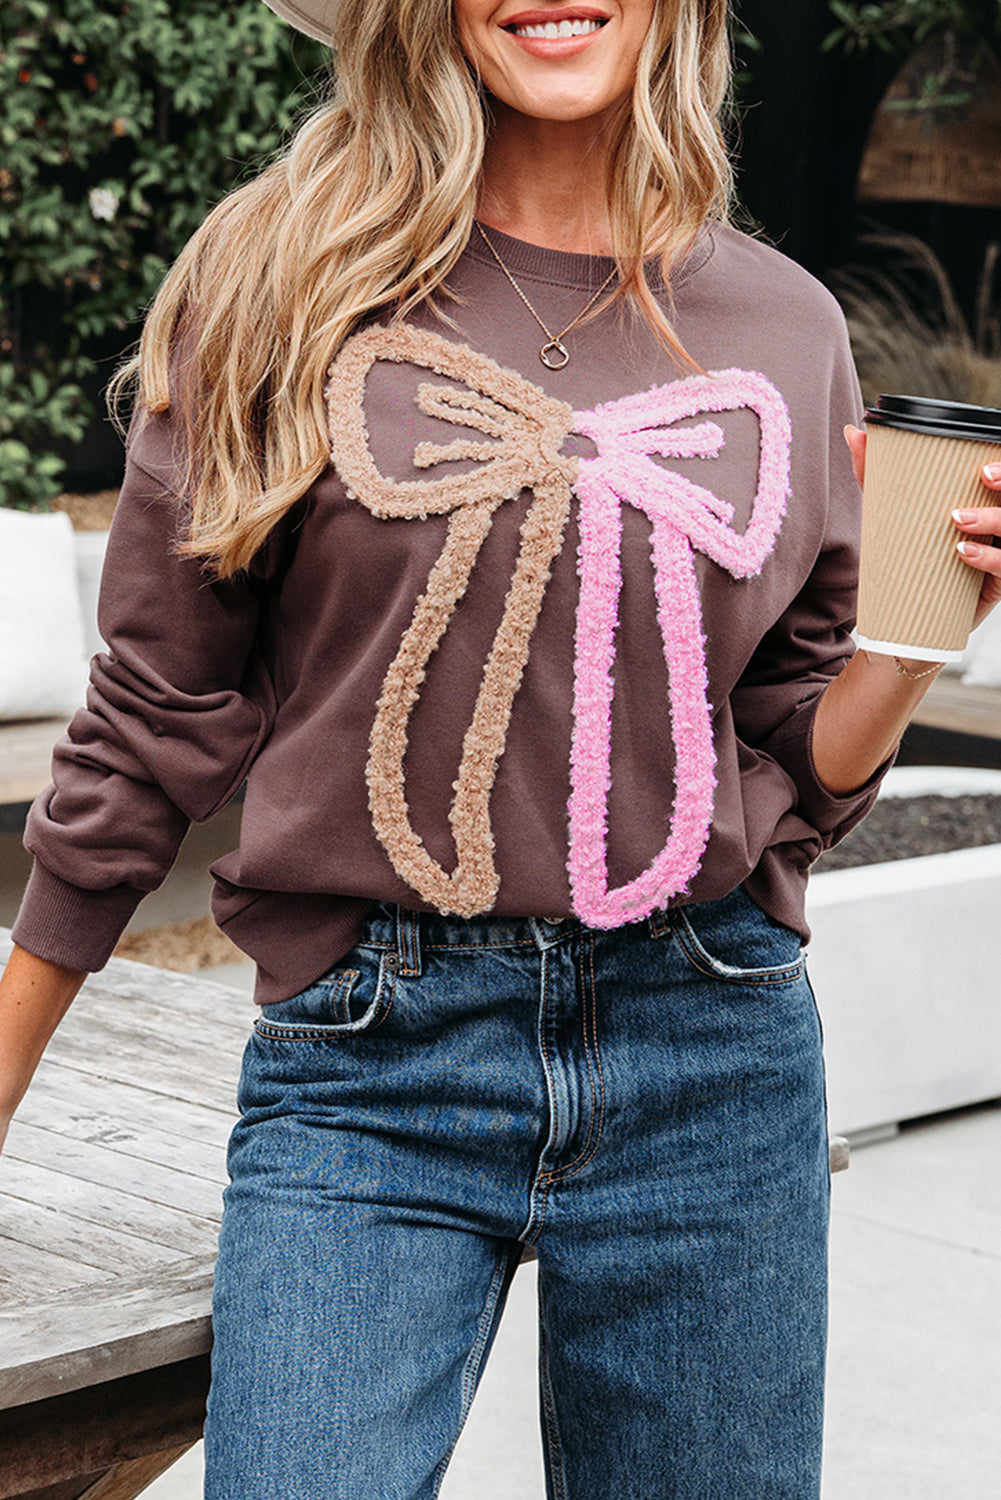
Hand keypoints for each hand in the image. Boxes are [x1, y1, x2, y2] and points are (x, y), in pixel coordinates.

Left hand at [845, 428, 1000, 631]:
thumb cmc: (908, 558)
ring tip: (958, 518)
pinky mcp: (1000, 584)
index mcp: (985, 503)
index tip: (983, 464)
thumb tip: (854, 432)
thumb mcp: (891, 515)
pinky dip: (989, 558)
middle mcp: (1000, 526)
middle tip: (983, 476)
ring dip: (994, 518)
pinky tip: (963, 552)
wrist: (909, 619)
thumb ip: (875, 476)